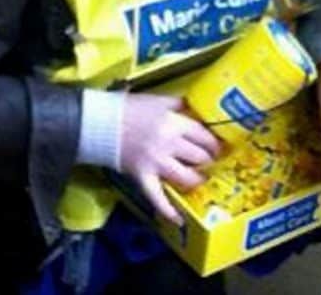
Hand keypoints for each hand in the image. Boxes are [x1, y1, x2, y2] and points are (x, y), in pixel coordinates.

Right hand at [119, 93, 220, 225]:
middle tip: (211, 162)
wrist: (101, 122)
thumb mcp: (158, 100)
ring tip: (200, 180)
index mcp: (174, 124)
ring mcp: (156, 163)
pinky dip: (168, 210)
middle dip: (208, 161)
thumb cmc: (129, 109)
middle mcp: (169, 145)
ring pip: (186, 177)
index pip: (203, 136)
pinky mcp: (142, 177)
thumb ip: (178, 104)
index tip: (219, 147)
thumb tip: (194, 107)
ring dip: (196, 180)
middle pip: (199, 157)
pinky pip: (157, 197)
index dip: (214, 143)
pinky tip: (179, 220)